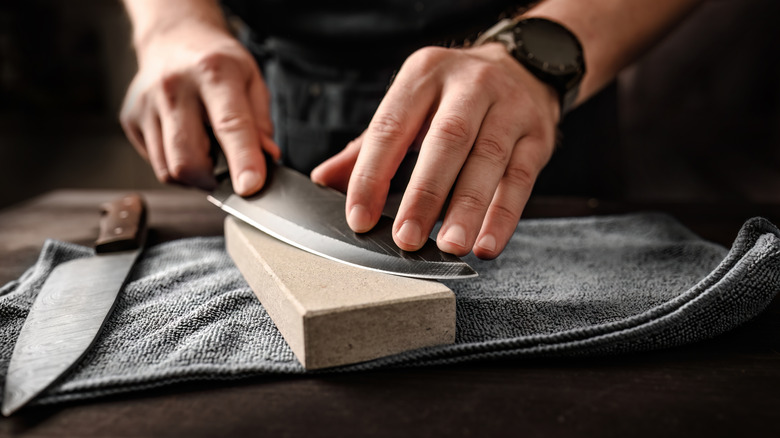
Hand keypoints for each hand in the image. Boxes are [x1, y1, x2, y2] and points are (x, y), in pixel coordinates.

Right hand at [120, 20, 278, 194]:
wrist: (173, 38)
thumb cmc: (217, 61)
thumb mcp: (251, 79)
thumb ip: (261, 121)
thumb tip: (267, 158)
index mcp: (212, 72)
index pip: (229, 125)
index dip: (242, 161)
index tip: (250, 187)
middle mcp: (173, 87)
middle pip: (188, 160)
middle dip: (213, 180)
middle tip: (229, 173)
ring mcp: (146, 105)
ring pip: (169, 170)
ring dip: (195, 177)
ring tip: (208, 153)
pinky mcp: (130, 120)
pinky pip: (156, 163)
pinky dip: (176, 166)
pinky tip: (187, 144)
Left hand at [312, 43, 559, 258]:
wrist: (524, 66)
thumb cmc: (453, 96)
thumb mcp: (409, 105)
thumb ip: (368, 146)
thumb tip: (323, 180)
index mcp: (424, 74)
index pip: (391, 127)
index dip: (372, 175)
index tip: (359, 218)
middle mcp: (470, 85)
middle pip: (447, 140)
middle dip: (425, 194)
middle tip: (407, 239)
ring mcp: (510, 108)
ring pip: (488, 160)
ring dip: (468, 208)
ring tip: (450, 246)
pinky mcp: (538, 136)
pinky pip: (521, 180)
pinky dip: (503, 216)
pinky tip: (486, 244)